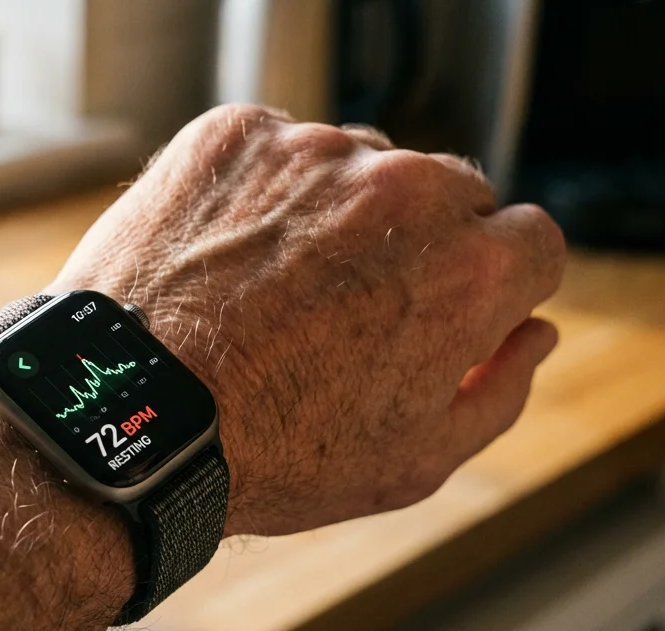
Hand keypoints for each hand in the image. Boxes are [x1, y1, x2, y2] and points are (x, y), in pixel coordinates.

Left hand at [50, 104, 565, 536]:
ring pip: (365, 166)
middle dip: (426, 245)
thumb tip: (535, 333)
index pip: (534, 241)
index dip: (498, 286)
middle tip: (355, 310)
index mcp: (471, 271)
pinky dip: (266, 192)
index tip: (453, 311)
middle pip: (455, 195)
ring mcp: (316, 152)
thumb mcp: (414, 462)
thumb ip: (498, 390)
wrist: (129, 418)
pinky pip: (281, 150)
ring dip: (342, 214)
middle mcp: (405, 191)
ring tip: (278, 292)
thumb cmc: (268, 452)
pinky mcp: (237, 134)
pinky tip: (231, 259)